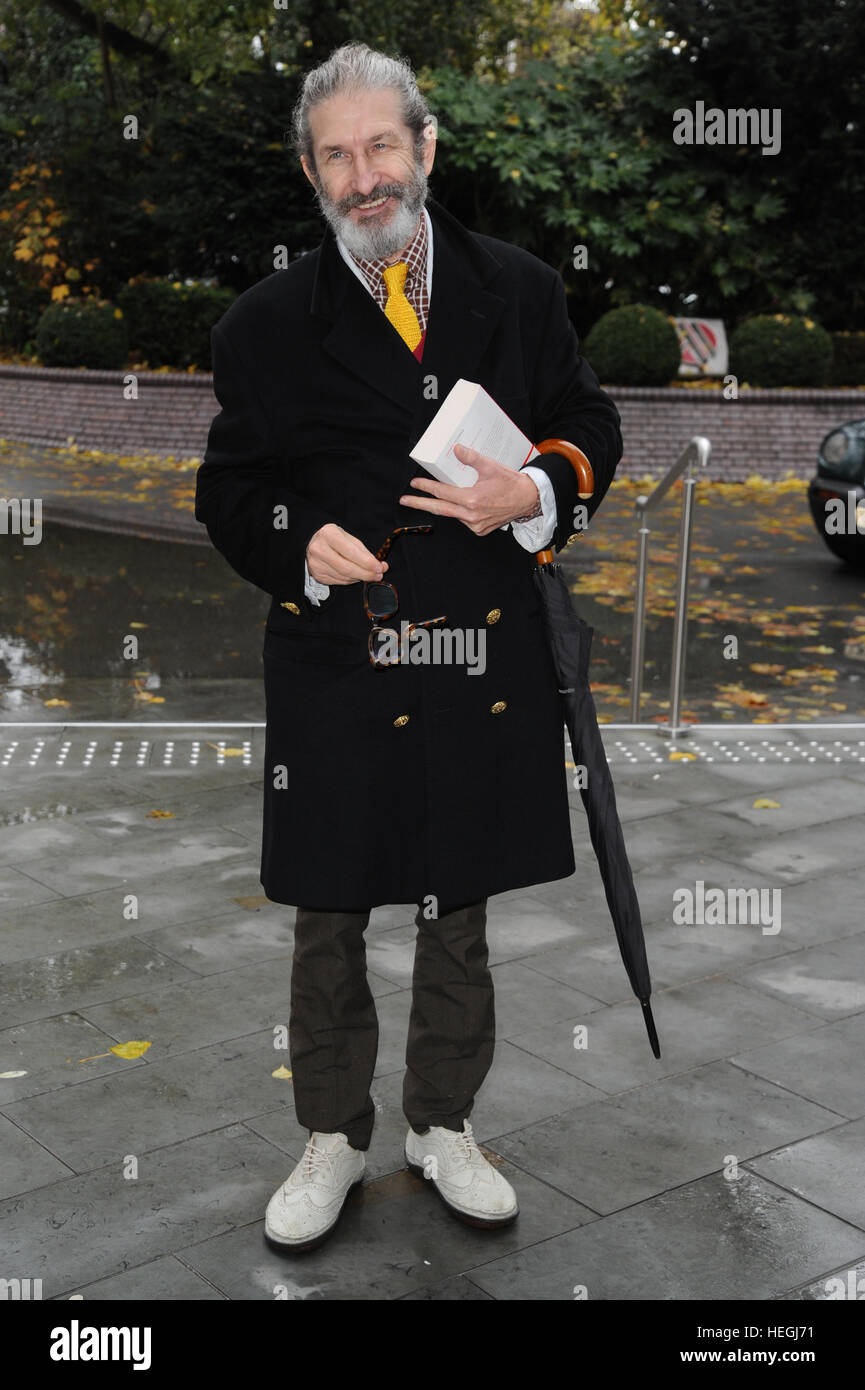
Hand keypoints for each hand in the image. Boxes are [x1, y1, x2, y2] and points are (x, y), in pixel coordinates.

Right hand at [306, 523, 388, 584]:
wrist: (315, 544)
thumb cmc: (336, 540)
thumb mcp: (349, 539)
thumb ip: (365, 552)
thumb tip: (381, 566)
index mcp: (329, 534)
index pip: (351, 552)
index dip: (367, 562)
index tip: (379, 568)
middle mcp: (319, 548)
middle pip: (347, 568)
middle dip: (366, 574)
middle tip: (378, 575)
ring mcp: (316, 563)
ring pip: (344, 577)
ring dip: (359, 578)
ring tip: (368, 574)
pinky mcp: (317, 574)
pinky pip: (338, 581)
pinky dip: (350, 580)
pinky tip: (355, 576)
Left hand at [399, 444, 539, 535]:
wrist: (528, 500)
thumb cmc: (510, 483)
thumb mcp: (490, 466)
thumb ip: (471, 458)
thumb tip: (456, 449)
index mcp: (472, 500)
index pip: (442, 493)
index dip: (426, 487)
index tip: (414, 483)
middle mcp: (471, 516)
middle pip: (440, 509)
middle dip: (420, 504)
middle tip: (404, 500)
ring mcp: (476, 525)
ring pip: (453, 514)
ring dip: (445, 505)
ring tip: (436, 496)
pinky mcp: (480, 530)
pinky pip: (464, 520)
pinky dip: (460, 512)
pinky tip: (463, 503)